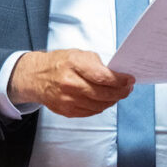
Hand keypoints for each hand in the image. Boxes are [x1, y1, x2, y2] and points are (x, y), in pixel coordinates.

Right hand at [9, 49, 134, 117]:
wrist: (36, 77)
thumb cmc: (59, 63)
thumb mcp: (77, 54)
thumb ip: (96, 64)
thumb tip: (115, 75)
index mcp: (73, 65)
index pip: (102, 76)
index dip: (119, 80)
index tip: (130, 80)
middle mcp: (70, 83)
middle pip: (103, 94)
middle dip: (120, 92)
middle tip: (127, 89)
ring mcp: (68, 100)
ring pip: (99, 106)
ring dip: (112, 101)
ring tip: (118, 94)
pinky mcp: (66, 111)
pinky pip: (90, 112)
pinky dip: (101, 107)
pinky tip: (105, 101)